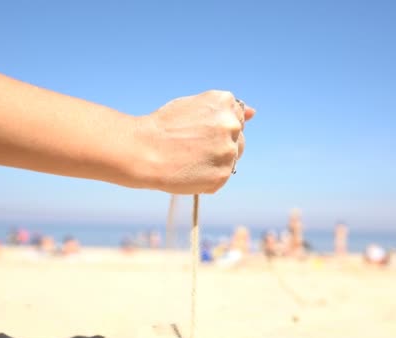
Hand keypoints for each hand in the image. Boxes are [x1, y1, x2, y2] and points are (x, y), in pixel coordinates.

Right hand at [136, 90, 255, 193]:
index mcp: (225, 102)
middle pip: (239, 140)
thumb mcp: (193, 106)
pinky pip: (221, 178)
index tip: (200, 132)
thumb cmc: (163, 127)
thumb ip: (224, 109)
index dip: (216, 128)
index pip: (238, 117)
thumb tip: (253, 112)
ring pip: (232, 160)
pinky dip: (207, 177)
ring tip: (189, 159)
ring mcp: (228, 151)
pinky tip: (189, 170)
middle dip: (220, 145)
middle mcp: (232, 124)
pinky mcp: (223, 175)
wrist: (142, 151)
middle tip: (193, 147)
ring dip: (215, 162)